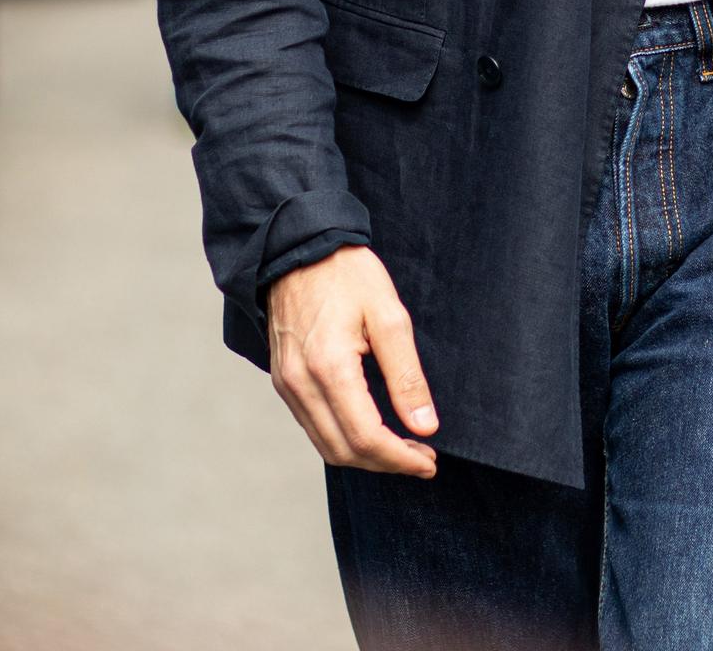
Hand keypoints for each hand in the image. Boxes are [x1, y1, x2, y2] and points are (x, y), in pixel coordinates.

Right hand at [266, 244, 438, 477]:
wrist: (300, 249)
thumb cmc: (348, 275)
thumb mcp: (389, 315)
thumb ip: (406, 375)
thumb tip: (425, 425)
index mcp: (329, 367)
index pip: (366, 437)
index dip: (401, 458)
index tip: (429, 461)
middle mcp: (299, 384)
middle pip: (344, 451)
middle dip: (386, 464)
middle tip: (423, 458)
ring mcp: (286, 384)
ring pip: (326, 445)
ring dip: (365, 456)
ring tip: (403, 449)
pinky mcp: (283, 380)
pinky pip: (312, 426)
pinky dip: (343, 438)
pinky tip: (371, 430)